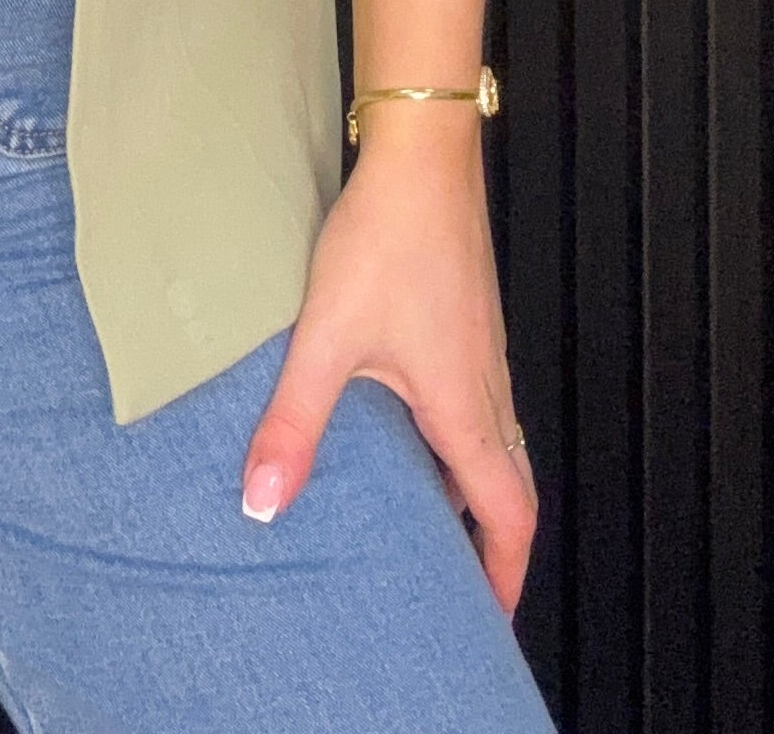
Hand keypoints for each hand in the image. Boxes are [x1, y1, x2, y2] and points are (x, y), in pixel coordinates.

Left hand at [238, 111, 538, 613]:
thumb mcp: (327, 340)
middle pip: (510, 484)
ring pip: (494, 441)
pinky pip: (477, 401)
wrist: (422, 156)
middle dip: (491, 540)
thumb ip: (295, 423)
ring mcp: (481, 350)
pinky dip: (458, 438)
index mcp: (465, 409)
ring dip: (472, 486)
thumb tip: (264, 505)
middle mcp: (486, 387)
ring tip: (429, 518)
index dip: (503, 572)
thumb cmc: (386, 243)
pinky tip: (408, 427)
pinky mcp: (466, 318)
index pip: (508, 514)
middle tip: (459, 580)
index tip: (488, 616)